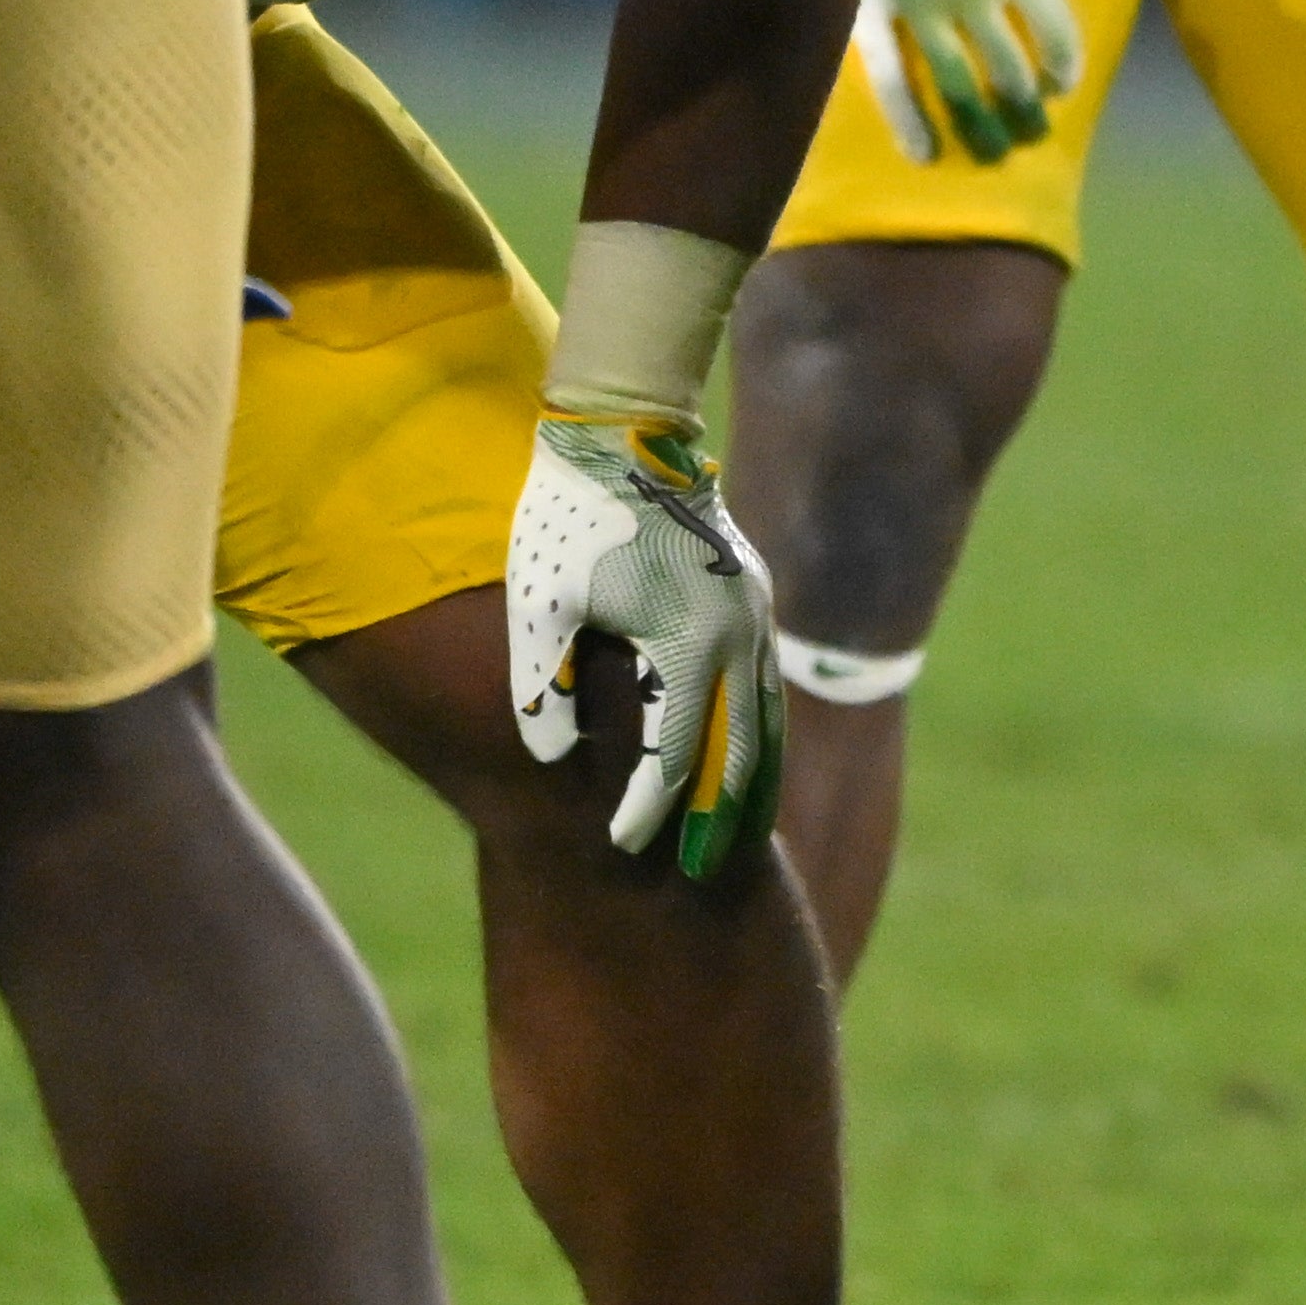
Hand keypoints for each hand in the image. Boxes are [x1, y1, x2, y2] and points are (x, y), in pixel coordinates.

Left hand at [505, 413, 784, 873]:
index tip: (621, 847)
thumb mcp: (538, 600)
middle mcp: (736, 632)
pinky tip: (746, 754)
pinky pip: (765, 681)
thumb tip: (547, 757)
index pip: (673, 750)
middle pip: (742, 747)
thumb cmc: (567, 514)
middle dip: (725, 815)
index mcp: (685, 639)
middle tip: (708, 873)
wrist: (625, 430)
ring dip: (755, 777)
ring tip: (744, 833)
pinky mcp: (752, 594)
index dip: (647, 806)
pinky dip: (759, 729)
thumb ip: (544, 682)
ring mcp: (753, 612)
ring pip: (767, 715)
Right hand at [860, 0, 1146, 164]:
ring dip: (979, 124)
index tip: (1064, 82)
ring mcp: (922, 8)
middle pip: (1011, 74)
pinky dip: (907, 120)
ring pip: (957, 85)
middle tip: (1032, 133)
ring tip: (992, 152)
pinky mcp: (873, 10)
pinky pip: (889, 77)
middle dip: (1026, 110)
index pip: (1056, 36)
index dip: (1065, 66)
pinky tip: (925, 153)